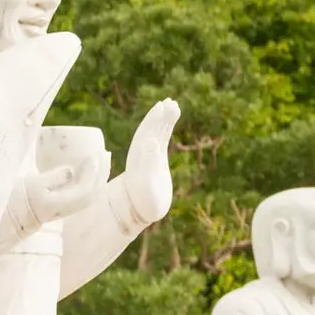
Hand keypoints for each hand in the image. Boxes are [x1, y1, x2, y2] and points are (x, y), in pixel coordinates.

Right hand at [26, 154, 108, 224]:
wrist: (11, 218)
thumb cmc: (19, 199)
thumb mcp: (34, 185)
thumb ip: (54, 177)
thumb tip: (71, 171)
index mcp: (61, 203)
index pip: (85, 188)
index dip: (92, 172)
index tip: (93, 155)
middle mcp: (68, 208)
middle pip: (93, 192)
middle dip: (101, 172)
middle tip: (104, 154)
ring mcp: (68, 209)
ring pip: (92, 194)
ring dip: (99, 176)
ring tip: (102, 160)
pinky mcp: (65, 206)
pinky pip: (86, 194)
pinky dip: (93, 181)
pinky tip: (92, 172)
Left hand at [122, 98, 180, 224]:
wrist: (139, 212)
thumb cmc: (144, 202)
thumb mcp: (146, 183)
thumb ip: (148, 163)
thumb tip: (152, 140)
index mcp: (139, 157)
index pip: (147, 133)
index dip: (154, 120)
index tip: (162, 106)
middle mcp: (143, 154)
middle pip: (152, 129)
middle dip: (160, 116)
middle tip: (171, 102)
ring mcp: (150, 156)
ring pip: (157, 133)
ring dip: (164, 120)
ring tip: (175, 105)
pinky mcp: (156, 160)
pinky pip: (161, 139)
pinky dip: (166, 128)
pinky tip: (171, 120)